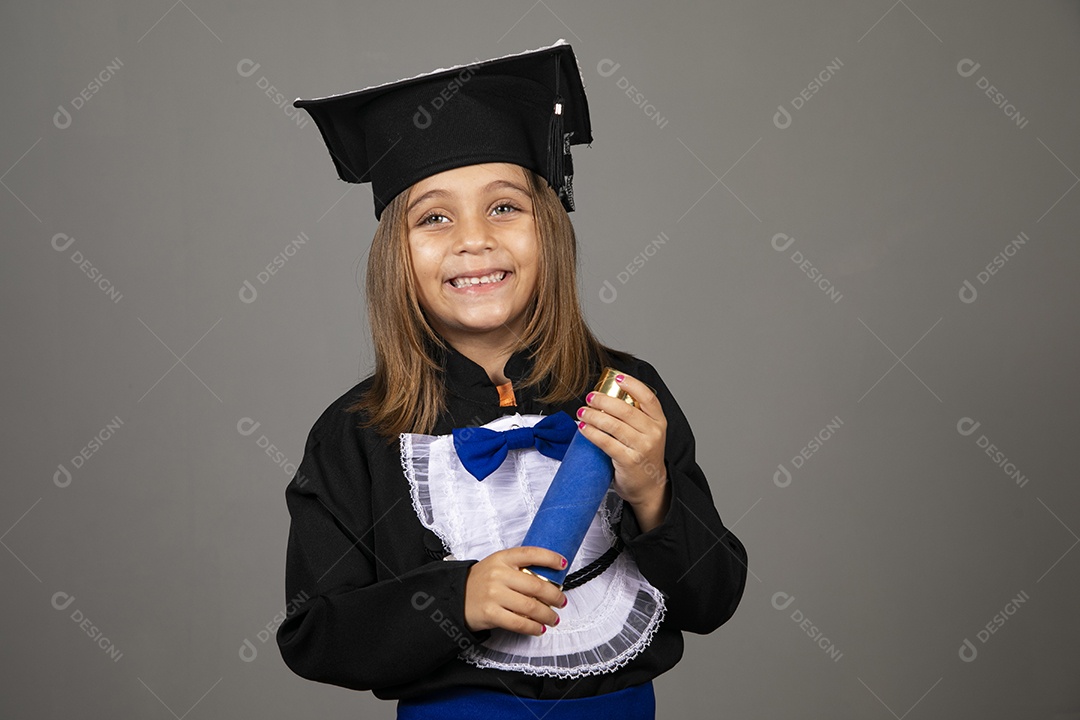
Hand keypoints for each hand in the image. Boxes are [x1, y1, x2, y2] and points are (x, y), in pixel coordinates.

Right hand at [464, 546, 567, 635]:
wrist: (455, 596)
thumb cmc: (481, 582)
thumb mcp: (497, 565)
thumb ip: (518, 568)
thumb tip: (548, 578)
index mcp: (502, 558)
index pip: (531, 553)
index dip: (550, 558)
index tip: (563, 564)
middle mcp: (499, 574)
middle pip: (537, 585)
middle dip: (555, 596)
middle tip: (561, 602)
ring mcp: (494, 594)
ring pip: (531, 606)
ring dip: (548, 615)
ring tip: (553, 618)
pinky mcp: (490, 613)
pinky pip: (519, 623)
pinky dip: (533, 628)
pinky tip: (539, 628)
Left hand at [576, 372, 669, 508]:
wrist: (649, 486)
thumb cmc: (643, 455)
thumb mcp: (648, 433)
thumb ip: (635, 416)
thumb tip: (607, 396)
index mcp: (659, 422)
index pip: (648, 397)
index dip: (632, 384)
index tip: (616, 378)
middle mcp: (653, 433)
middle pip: (626, 410)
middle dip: (604, 400)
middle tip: (590, 397)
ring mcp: (642, 448)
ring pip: (614, 425)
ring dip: (594, 415)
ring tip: (582, 411)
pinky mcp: (629, 461)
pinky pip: (606, 442)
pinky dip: (592, 433)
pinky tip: (583, 427)